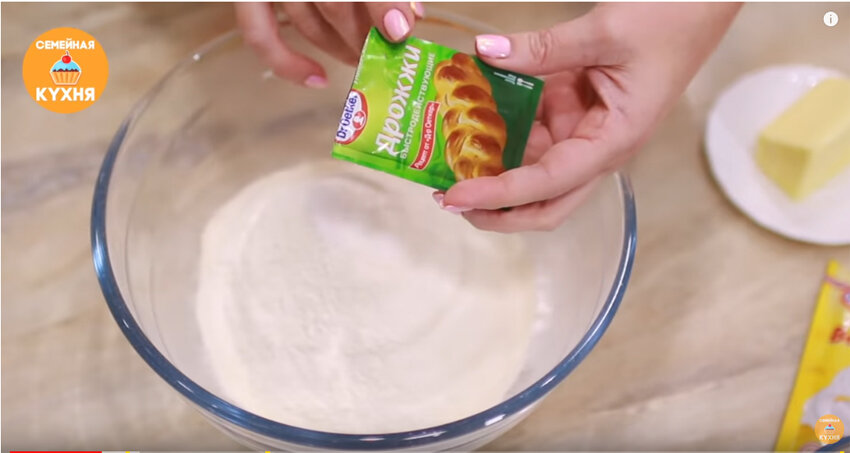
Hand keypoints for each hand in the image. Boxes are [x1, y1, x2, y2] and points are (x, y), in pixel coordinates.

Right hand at [235, 2, 424, 86]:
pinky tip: (316, 77)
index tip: (400, 31)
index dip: (382, 4)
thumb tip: (407, 17)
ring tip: (361, 55)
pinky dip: (287, 62)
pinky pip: (259, 32)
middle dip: (366, 34)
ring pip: (306, 21)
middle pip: (334, 3)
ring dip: (339, 46)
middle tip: (388, 51)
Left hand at [438, 3, 740, 231]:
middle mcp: (596, 147)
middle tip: (447, 198)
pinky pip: (533, 129)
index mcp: (613, 142)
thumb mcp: (603, 32)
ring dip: (493, 170)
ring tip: (447, 160)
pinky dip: (502, 129)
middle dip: (496, 209)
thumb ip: (542, 47)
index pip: (548, 183)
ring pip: (532, 168)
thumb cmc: (671, 21)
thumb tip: (485, 53)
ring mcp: (584, 131)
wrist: (700, 2)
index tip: (456, 197)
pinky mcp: (574, 110)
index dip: (500, 196)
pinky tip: (471, 120)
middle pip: (543, 201)